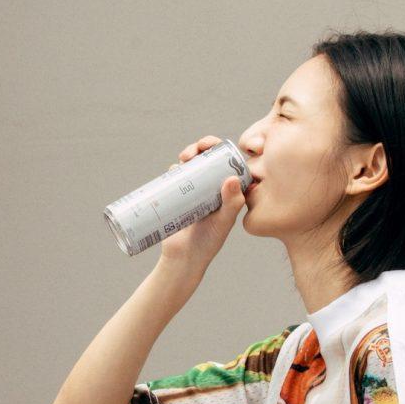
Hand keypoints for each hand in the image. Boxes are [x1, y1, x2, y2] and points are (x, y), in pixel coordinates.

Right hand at [156, 136, 245, 275]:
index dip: (221, 149)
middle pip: (208, 159)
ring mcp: (194, 192)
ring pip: (192, 165)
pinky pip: (176, 178)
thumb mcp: (223, 222)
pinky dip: (174, 169)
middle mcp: (212, 189)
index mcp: (228, 192)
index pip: (228, 163)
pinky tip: (173, 168)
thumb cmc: (208, 243)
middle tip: (193, 151)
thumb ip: (231, 203)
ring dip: (188, 154)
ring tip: (183, 158)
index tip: (213, 145)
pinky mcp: (178, 197)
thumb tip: (231, 178)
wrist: (183, 258)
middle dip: (201, 148)